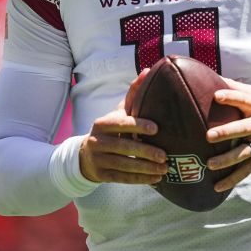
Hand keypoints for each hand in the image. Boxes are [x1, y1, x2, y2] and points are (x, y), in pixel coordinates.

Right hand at [79, 69, 168, 184]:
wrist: (85, 155)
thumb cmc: (110, 130)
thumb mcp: (117, 112)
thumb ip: (133, 94)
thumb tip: (147, 70)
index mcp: (103, 123)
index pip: (121, 123)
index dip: (138, 125)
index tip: (156, 128)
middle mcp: (97, 141)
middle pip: (124, 147)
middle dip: (145, 152)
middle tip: (165, 155)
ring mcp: (98, 159)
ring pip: (124, 165)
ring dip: (146, 168)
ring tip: (165, 169)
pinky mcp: (102, 175)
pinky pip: (123, 178)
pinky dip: (140, 179)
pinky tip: (156, 179)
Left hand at [204, 79, 250, 191]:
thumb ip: (237, 88)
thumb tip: (212, 77)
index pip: (244, 99)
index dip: (231, 97)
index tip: (217, 96)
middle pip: (244, 128)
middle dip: (227, 132)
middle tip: (209, 136)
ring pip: (244, 153)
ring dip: (227, 160)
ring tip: (210, 164)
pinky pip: (246, 170)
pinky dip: (232, 179)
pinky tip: (217, 187)